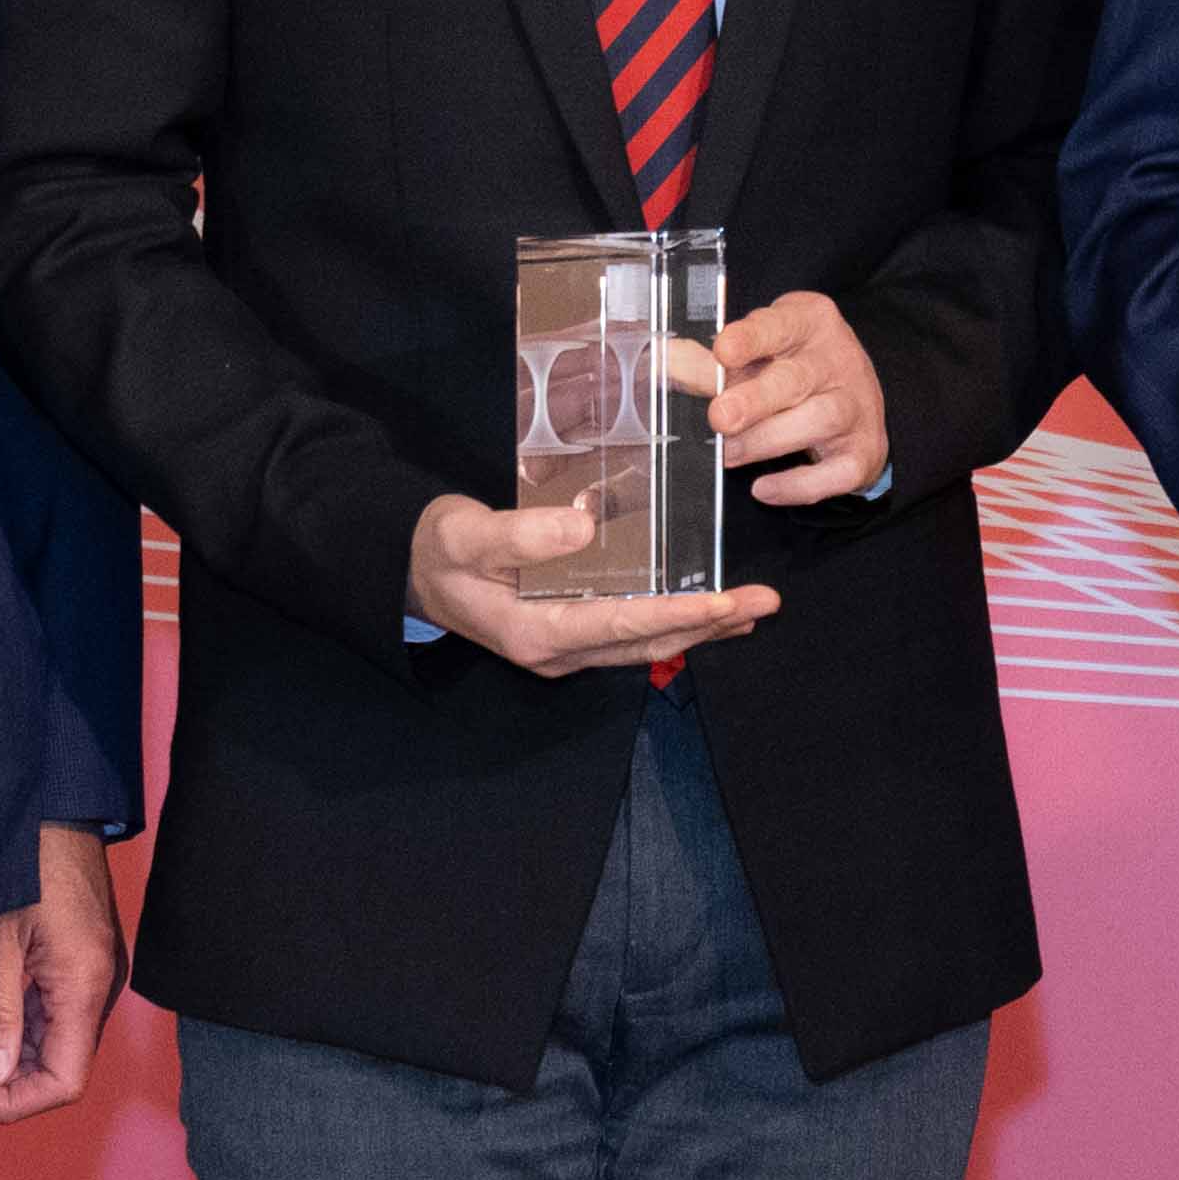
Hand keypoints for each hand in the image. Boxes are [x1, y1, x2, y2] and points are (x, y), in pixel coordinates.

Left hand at [0, 822, 123, 1121]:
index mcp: (86, 983)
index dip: (12, 1102)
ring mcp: (94, 970)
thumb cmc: (23, 857)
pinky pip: (56, 1011)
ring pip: (57, 1042)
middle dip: (7, 1082)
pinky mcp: (82, 956)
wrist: (50, 801)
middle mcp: (101, 984)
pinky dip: (21, 1025)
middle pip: (61, 1067)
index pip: (63, 1082)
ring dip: (11, 1053)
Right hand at [405, 487, 782, 675]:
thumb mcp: (465, 534)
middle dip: (709, 625)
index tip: (722, 602)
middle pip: (647, 643)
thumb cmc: (438, 549)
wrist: (414, 571)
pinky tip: (708, 611)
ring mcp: (566, 646)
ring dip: (701, 627)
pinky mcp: (571, 632)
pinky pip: (634, 633)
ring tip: (753, 608)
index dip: (675, 614)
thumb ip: (519, 535)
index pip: (619, 626)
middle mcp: (558, 650)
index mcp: (535, 632)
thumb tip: (582, 529)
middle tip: (764, 602)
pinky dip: (676, 621)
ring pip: (646, 644)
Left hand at [707, 291, 893, 501]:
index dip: (751, 339)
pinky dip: (798, 485)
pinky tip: (763, 489)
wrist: (856, 399)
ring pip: (819, 421)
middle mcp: (839, 360)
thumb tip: (662, 363)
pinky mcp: (863, 450)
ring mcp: (856, 406)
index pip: (778, 326)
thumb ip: (712, 362)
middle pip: (797, 378)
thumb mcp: (759, 351)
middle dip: (755, 400)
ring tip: (728, 454)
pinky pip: (836, 472)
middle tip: (719, 418)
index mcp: (810, 323)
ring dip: (766, 441)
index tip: (723, 352)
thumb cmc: (793, 369)